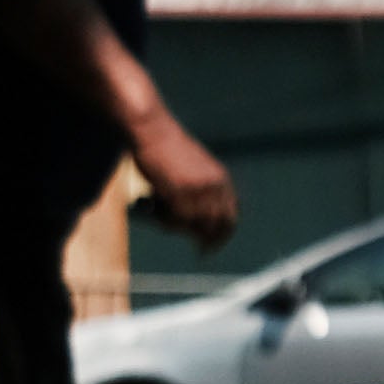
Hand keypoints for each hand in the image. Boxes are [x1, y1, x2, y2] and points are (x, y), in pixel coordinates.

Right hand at [135, 118, 238, 253]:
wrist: (152, 130)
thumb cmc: (167, 148)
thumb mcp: (195, 167)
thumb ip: (203, 188)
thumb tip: (200, 215)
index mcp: (221, 179)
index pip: (231, 215)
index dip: (225, 233)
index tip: (215, 244)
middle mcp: (214, 186)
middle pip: (218, 225)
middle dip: (211, 241)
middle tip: (202, 252)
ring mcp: (197, 190)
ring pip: (195, 225)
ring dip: (179, 227)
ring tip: (159, 212)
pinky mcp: (178, 192)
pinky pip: (177, 220)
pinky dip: (166, 221)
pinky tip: (151, 206)